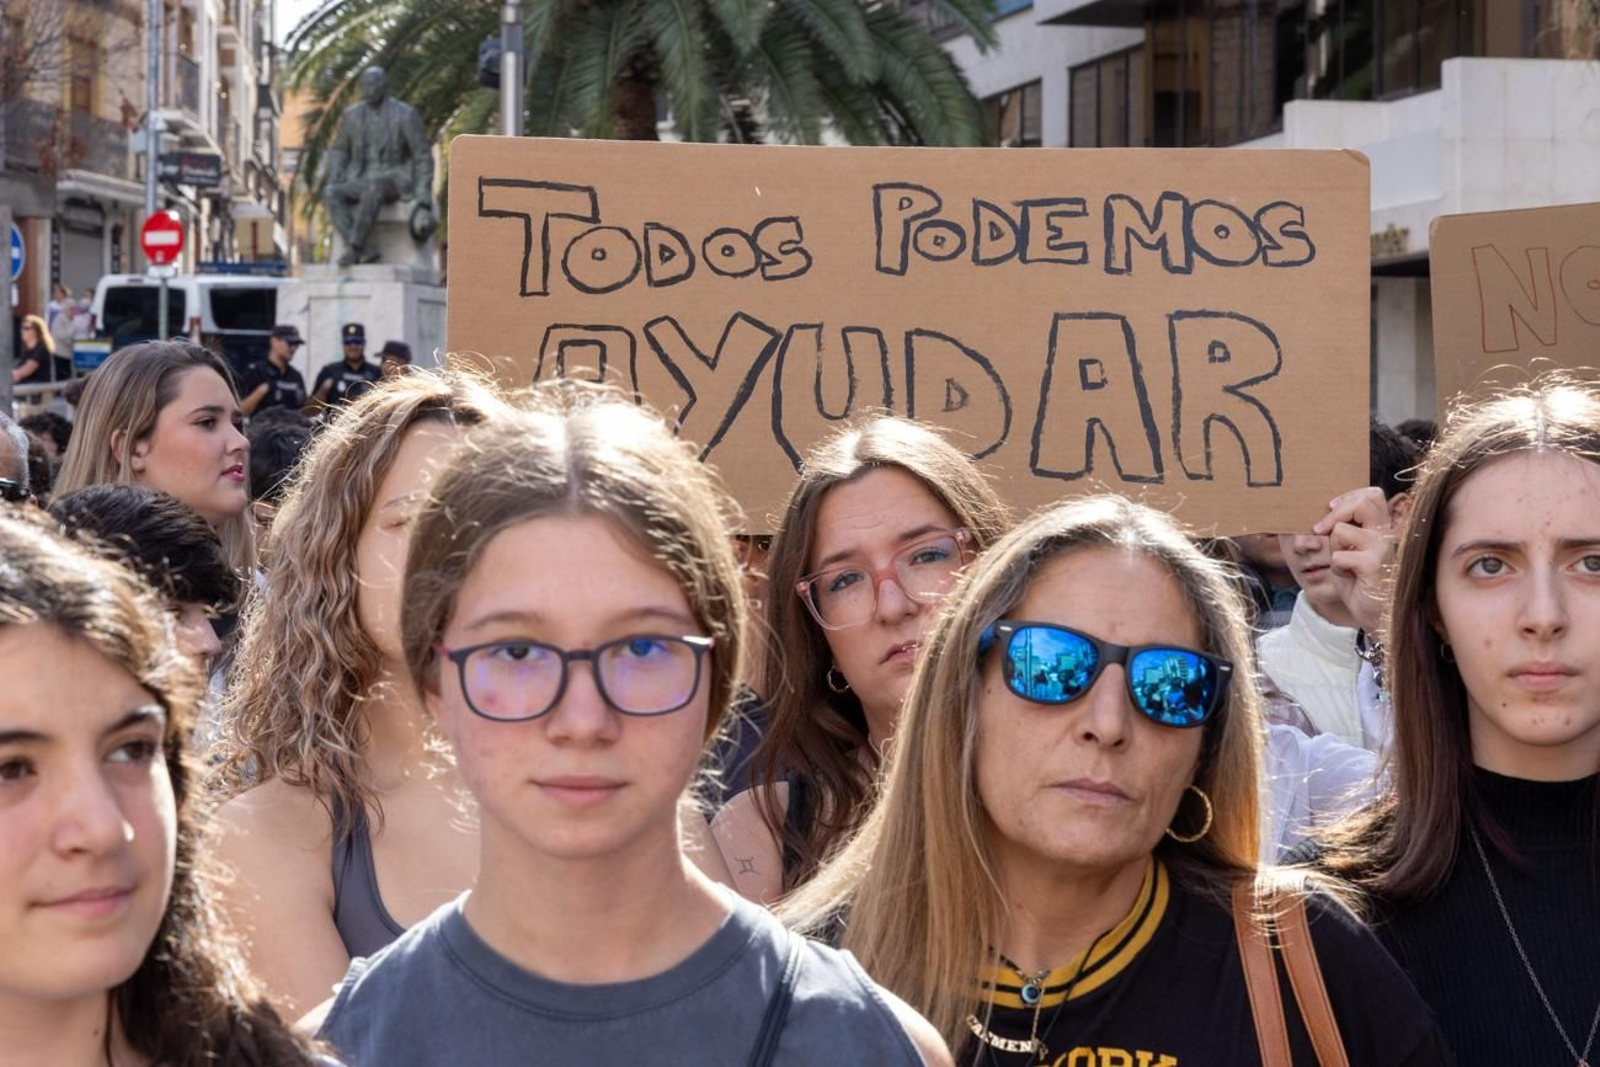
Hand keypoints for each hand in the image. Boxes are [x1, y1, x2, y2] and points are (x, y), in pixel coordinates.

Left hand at [1313, 487, 1396, 635]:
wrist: (1378, 614)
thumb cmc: (1362, 582)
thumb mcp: (1351, 551)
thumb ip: (1345, 531)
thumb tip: (1325, 515)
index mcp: (1382, 528)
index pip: (1372, 495)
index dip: (1349, 497)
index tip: (1331, 508)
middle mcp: (1386, 535)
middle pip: (1364, 502)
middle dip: (1336, 513)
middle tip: (1320, 528)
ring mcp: (1382, 549)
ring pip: (1342, 530)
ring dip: (1333, 547)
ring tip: (1344, 564)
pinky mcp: (1373, 565)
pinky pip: (1339, 556)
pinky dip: (1336, 568)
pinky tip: (1349, 577)